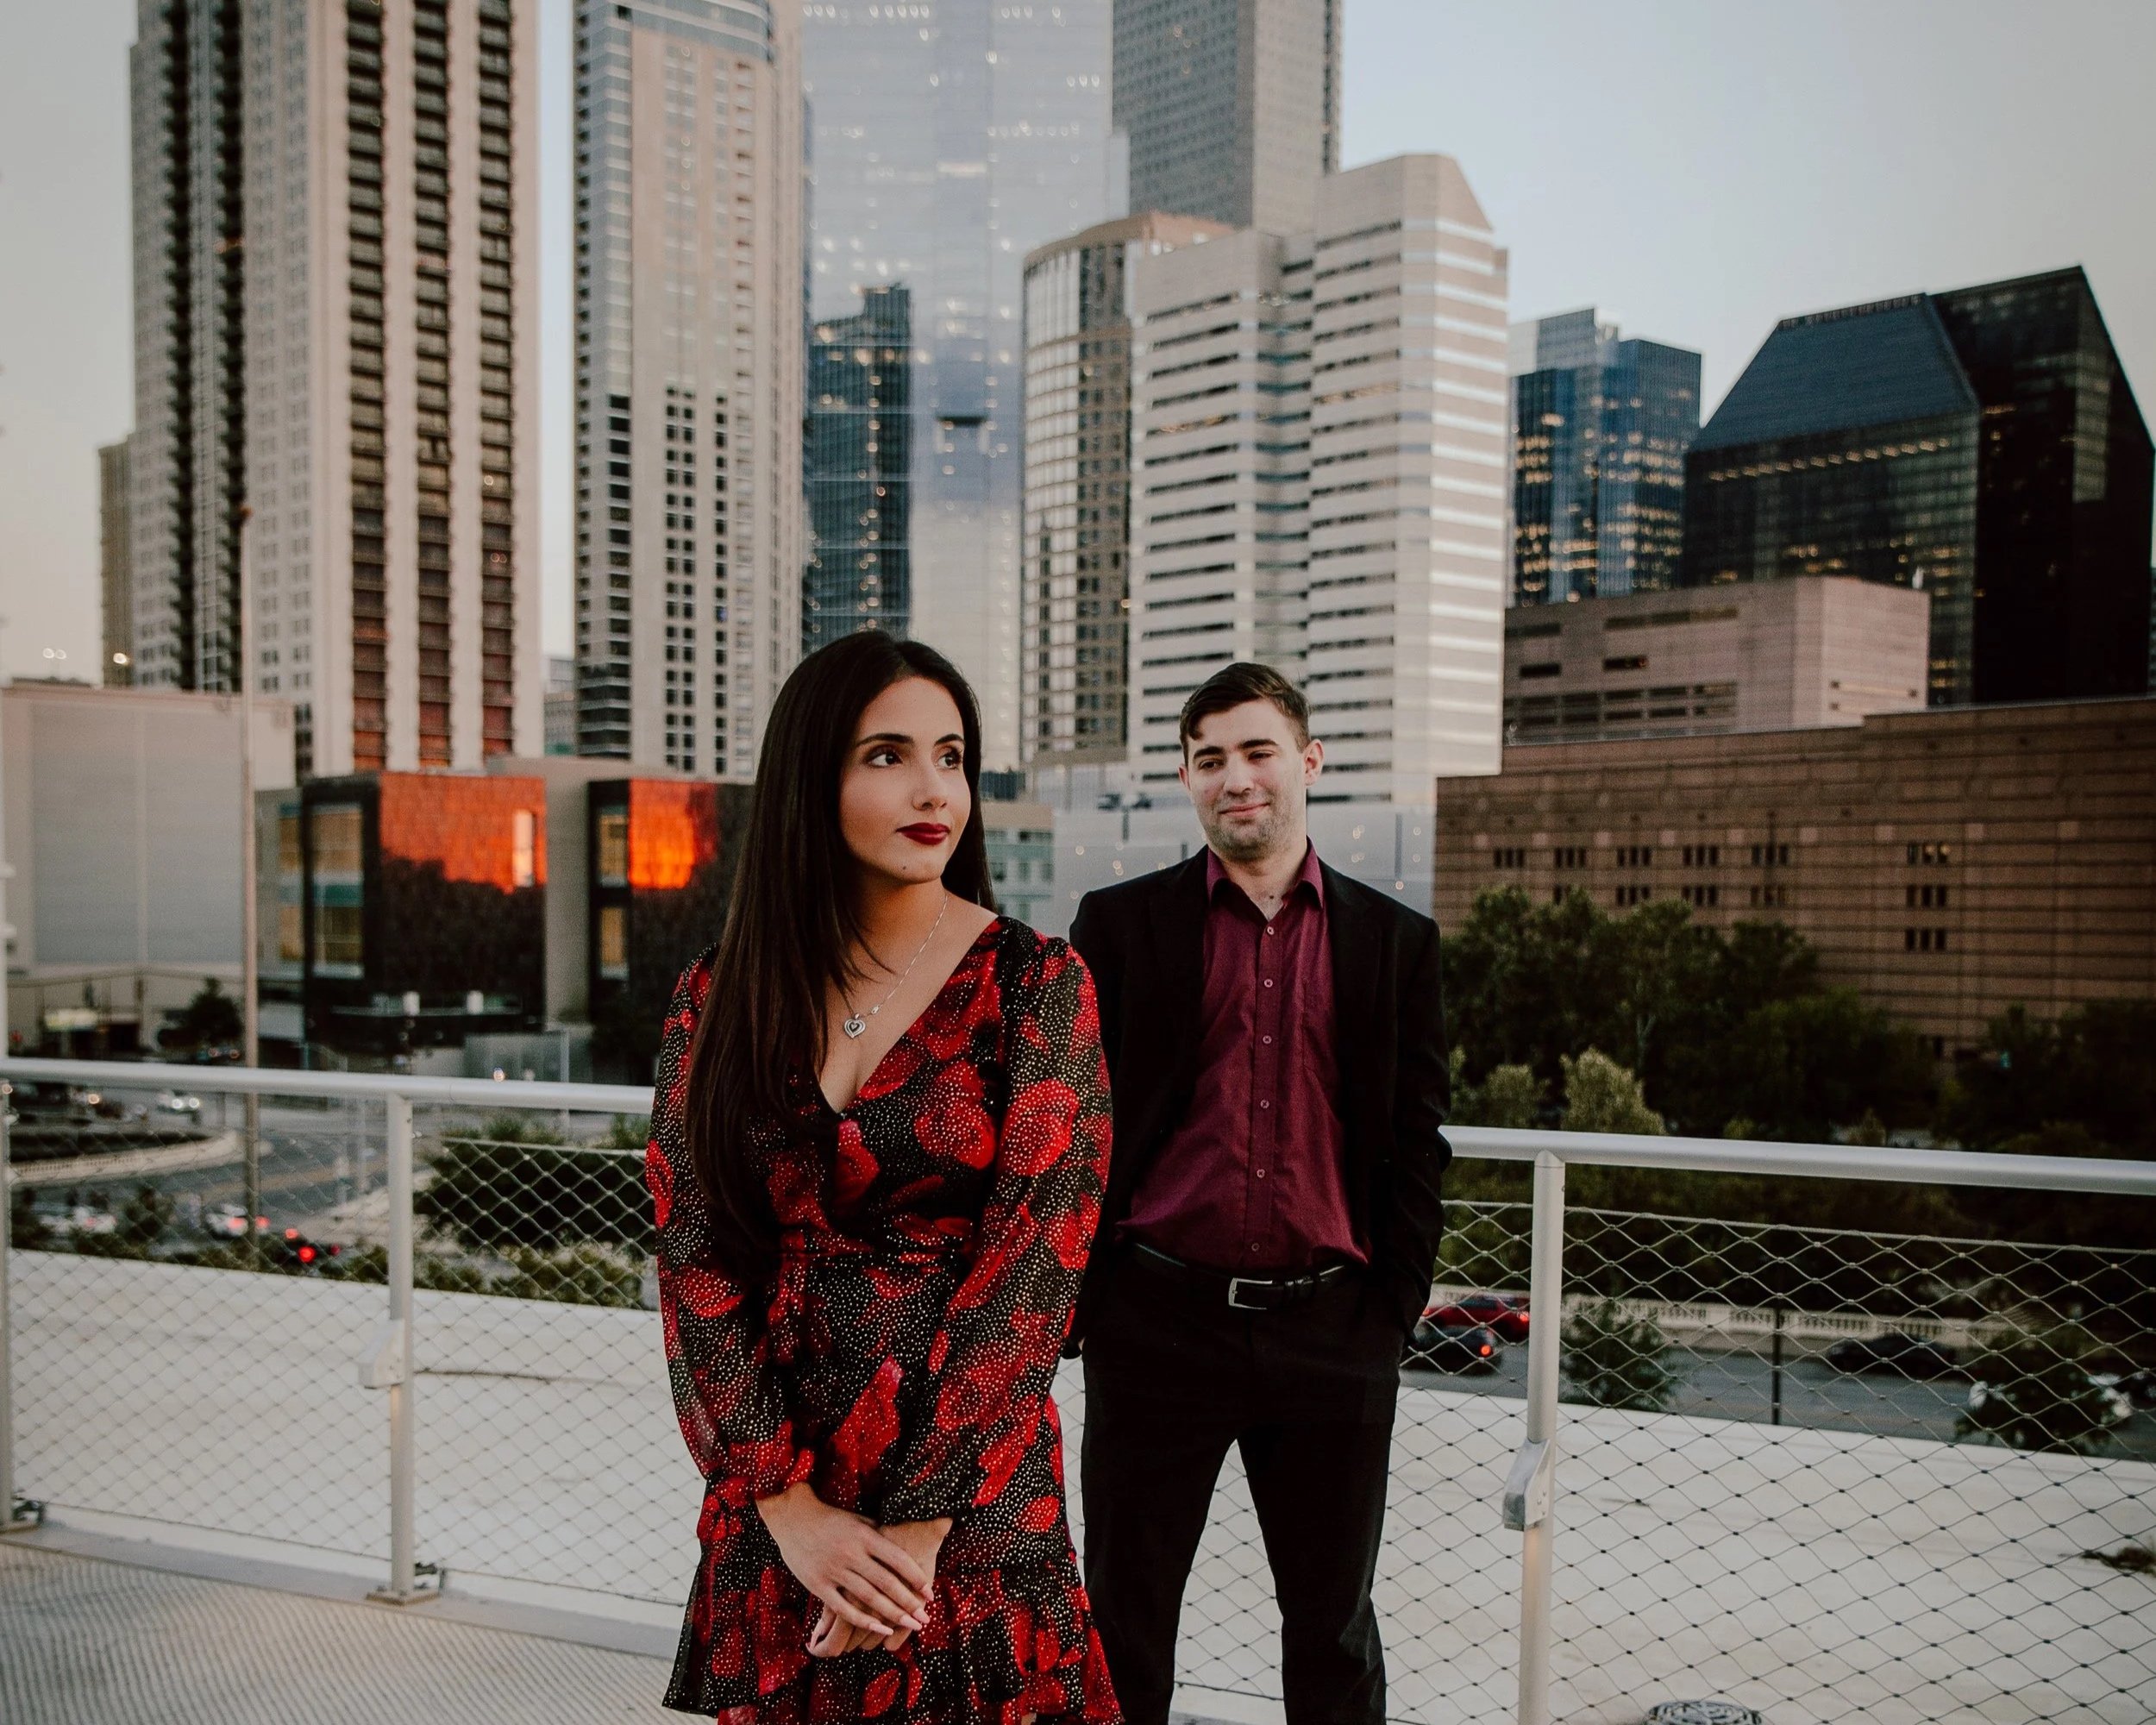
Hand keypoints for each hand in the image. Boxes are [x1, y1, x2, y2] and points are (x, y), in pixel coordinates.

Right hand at [806, 1520, 948, 1656]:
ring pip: (868, 1598)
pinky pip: (843, 1609)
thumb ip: (880, 1535)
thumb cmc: (831, 1519)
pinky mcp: (819, 1585)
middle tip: (925, 1619)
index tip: (930, 1593)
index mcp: (865, 1535)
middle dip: (909, 1603)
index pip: (898, 1559)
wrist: (794, 1517)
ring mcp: (834, 1570)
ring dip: (892, 1614)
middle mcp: (852, 1553)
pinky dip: (864, 1621)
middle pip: (886, 1583)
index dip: (916, 1577)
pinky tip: (880, 1629)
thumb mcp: (860, 1520)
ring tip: (911, 1626)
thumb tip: (907, 1546)